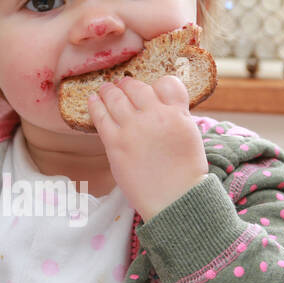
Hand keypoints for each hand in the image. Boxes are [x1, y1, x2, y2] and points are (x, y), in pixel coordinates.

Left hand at [87, 74, 207, 221]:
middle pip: (136, 87)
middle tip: (122, 84)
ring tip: (106, 89)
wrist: (174, 199)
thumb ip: (176, 115)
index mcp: (177, 113)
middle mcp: (154, 116)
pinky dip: (95, 105)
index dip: (158, 85)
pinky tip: (93, 100)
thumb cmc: (185, 172)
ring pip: (115, 97)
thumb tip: (161, 104)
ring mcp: (132, 129)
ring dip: (110, 91)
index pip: (167, 83)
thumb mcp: (190, 135)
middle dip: (128, 84)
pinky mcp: (115, 143)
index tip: (151, 90)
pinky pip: (100, 117)